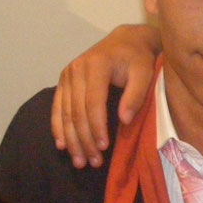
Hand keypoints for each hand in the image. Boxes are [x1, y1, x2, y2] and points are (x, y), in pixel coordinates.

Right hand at [51, 24, 160, 167]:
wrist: (126, 40)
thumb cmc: (138, 58)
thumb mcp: (144, 72)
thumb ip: (136, 94)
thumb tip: (124, 120)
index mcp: (96, 66)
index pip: (93, 103)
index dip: (96, 127)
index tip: (104, 147)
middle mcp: (76, 69)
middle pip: (76, 111)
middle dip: (84, 140)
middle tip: (92, 162)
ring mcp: (67, 75)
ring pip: (65, 113)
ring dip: (71, 140)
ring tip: (80, 161)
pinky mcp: (64, 80)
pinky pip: (57, 107)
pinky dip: (58, 127)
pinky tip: (62, 145)